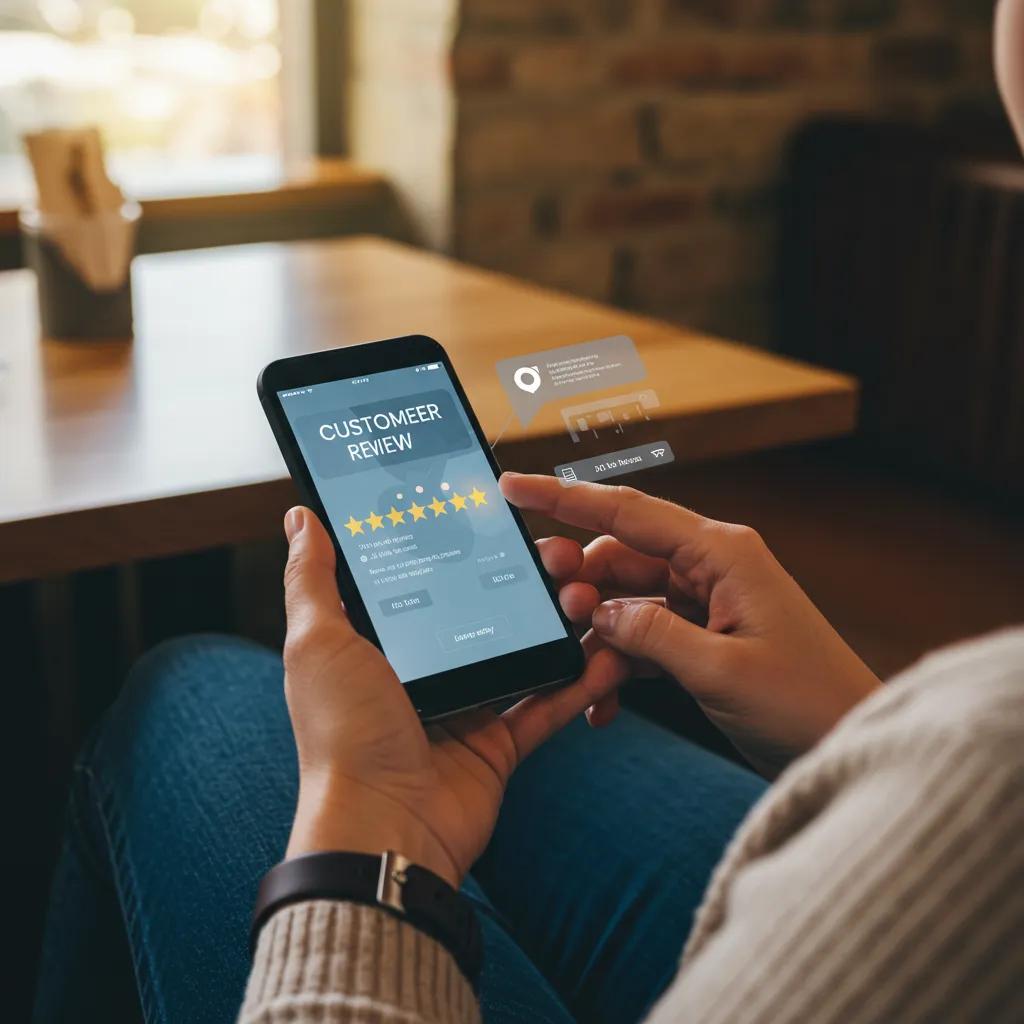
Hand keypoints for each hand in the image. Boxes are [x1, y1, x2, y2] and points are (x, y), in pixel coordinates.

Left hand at [280, 506, 628, 885]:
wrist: (385, 827)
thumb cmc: (343, 737)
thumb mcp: (317, 644)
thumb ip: (312, 580)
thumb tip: (299, 519)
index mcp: (376, 645)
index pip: (420, 581)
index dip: (450, 547)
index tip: (483, 511)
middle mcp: (421, 672)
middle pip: (479, 612)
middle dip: (518, 581)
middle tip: (552, 554)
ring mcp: (463, 707)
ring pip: (519, 652)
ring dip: (553, 624)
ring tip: (583, 591)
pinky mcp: (498, 742)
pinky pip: (544, 704)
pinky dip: (576, 681)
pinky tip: (604, 652)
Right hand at [500, 473, 880, 775]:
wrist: (851, 746)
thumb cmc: (806, 704)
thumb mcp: (720, 671)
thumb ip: (649, 634)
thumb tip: (596, 613)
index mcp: (722, 554)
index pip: (627, 513)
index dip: (563, 498)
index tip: (512, 487)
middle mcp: (712, 568)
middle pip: (621, 556)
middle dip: (579, 582)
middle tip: (548, 609)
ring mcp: (708, 603)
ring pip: (627, 600)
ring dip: (598, 634)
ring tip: (579, 672)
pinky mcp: (705, 638)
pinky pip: (645, 637)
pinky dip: (620, 664)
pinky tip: (602, 701)